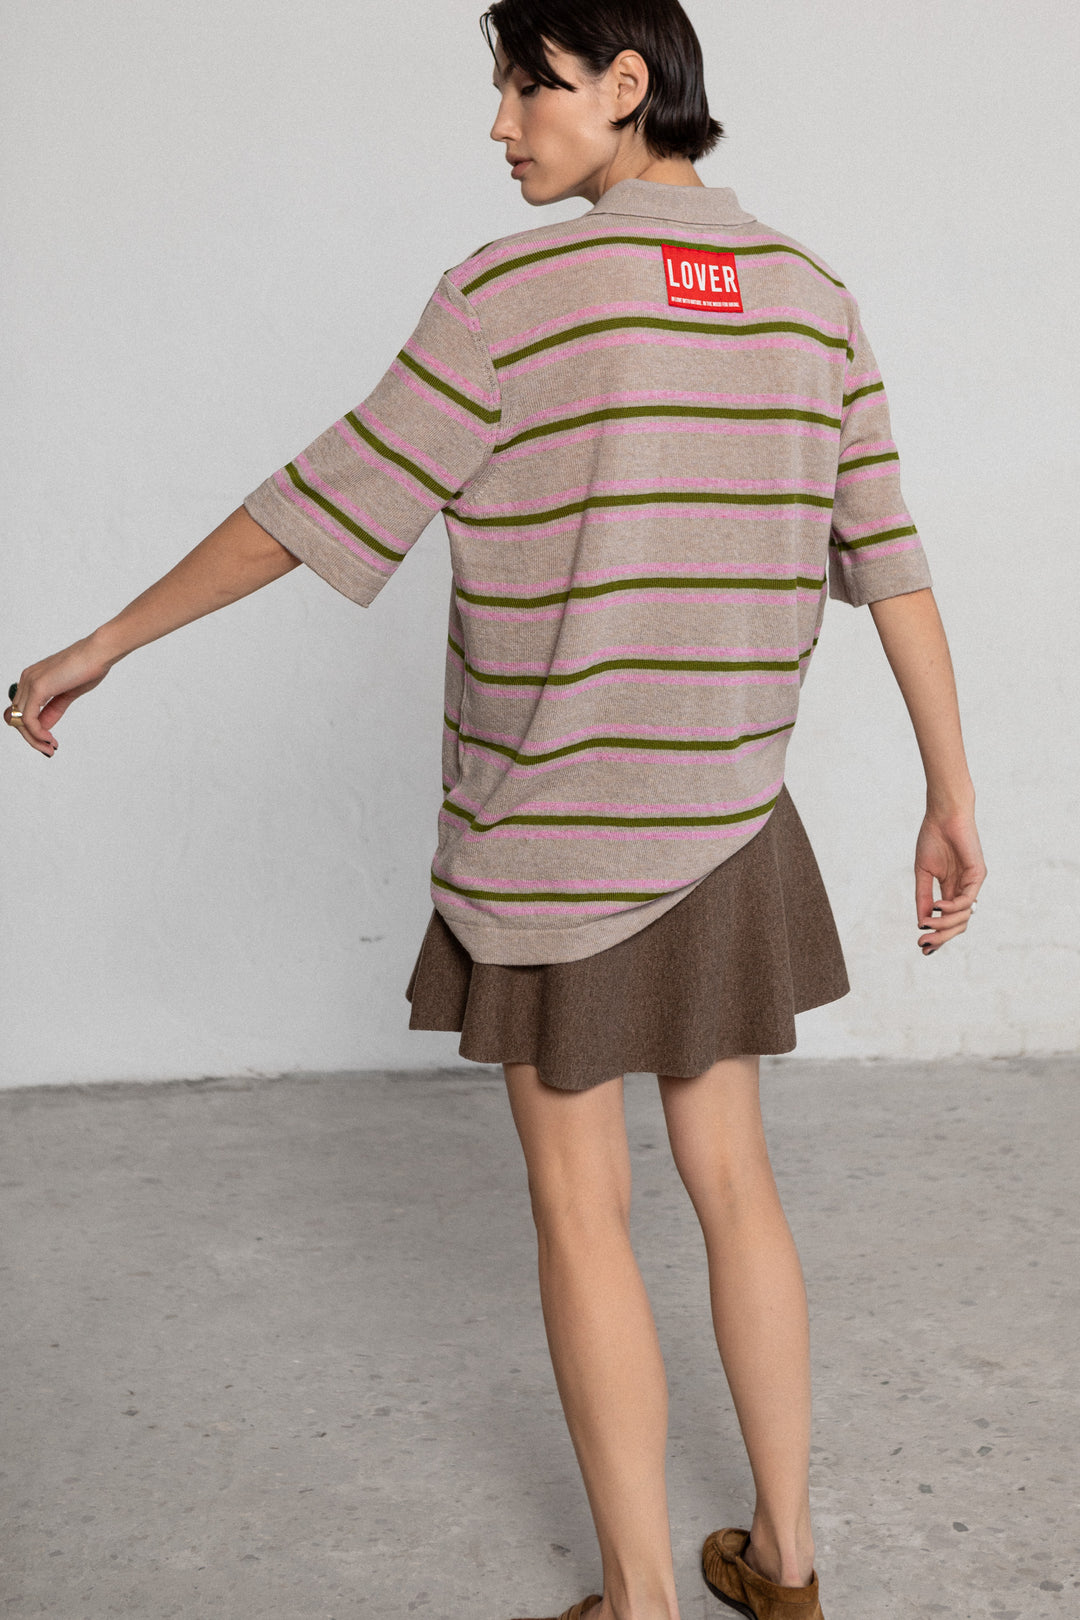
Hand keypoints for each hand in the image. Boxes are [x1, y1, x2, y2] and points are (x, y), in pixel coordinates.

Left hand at [4, 634, 114, 756]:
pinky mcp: (37, 688)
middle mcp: (26, 679)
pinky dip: (37, 733)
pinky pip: (29, 719)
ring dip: (34, 739)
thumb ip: (53, 709)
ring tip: (50, 747)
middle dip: (32, 737)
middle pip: (18, 716)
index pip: (23, 710)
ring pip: (20, 720)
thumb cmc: (88, 668)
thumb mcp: (67, 694)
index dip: (33, 730)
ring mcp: (30, 682)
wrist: (99, 653)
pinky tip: (49, 739)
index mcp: (32, 678)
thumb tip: (43, 727)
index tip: (50, 741)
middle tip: (49, 749)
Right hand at [914, 807, 985, 953]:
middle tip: (923, 943)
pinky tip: (937, 907)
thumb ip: (923, 897)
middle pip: (957, 925)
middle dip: (940, 937)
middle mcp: (964, 890)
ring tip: (926, 924)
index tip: (921, 947)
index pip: (948, 920)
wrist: (943, 815)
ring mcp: (972, 884)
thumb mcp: (923, 874)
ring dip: (943, 925)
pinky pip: (967, 900)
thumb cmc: (932, 839)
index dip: (937, 936)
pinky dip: (952, 907)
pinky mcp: (978, 875)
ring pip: (963, 917)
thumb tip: (921, 922)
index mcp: (951, 890)